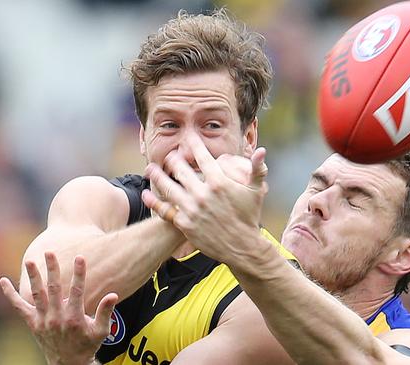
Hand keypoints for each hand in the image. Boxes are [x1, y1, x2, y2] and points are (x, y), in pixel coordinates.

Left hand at [0, 252, 117, 364]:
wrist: (68, 363)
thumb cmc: (87, 344)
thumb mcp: (101, 331)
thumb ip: (105, 312)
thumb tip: (113, 295)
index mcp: (74, 318)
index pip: (77, 290)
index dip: (79, 273)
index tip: (80, 257)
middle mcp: (56, 318)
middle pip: (54, 288)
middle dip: (52, 269)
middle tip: (50, 252)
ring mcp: (42, 320)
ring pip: (37, 294)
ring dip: (33, 277)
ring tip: (30, 261)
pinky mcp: (32, 323)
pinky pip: (18, 307)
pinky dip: (10, 294)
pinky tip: (3, 281)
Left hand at [142, 133, 268, 264]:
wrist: (242, 247)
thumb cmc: (249, 217)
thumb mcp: (256, 191)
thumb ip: (258, 169)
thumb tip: (262, 150)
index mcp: (219, 182)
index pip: (202, 156)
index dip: (193, 144)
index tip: (188, 138)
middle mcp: (203, 194)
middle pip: (181, 169)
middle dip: (173, 159)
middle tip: (169, 155)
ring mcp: (192, 209)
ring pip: (168, 187)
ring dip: (157, 176)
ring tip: (150, 169)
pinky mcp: (184, 224)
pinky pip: (165, 210)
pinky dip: (154, 201)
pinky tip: (147, 194)